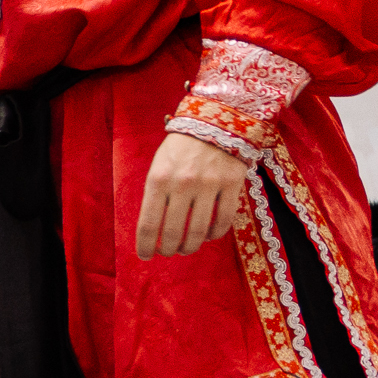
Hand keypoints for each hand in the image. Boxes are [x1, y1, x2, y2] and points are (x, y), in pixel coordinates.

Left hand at [137, 130, 250, 258]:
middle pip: (173, 232)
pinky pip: (224, 219)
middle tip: (167, 252)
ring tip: (185, 248)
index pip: (149, 224)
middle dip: (168, 249)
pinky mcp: (233, 183)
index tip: (145, 256)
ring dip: (190, 246)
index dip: (145, 246)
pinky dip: (214, 234)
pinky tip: (207, 236)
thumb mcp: (158, 167)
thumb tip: (153, 230)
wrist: (214, 122)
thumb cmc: (180, 149)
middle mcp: (183, 183)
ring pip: (198, 230)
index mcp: (158, 180)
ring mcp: (210, 184)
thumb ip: (156, 195)